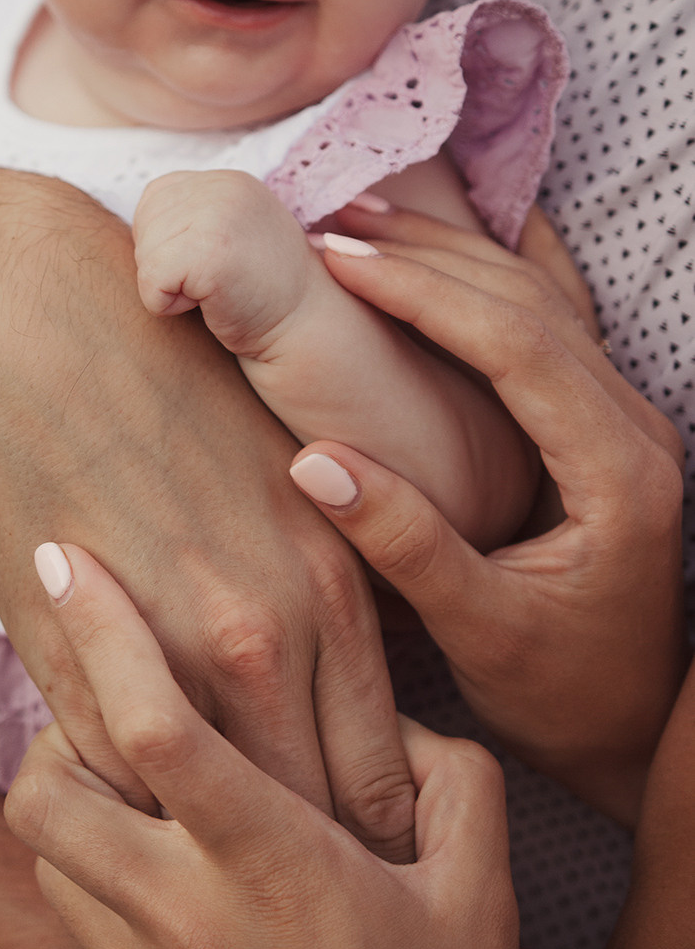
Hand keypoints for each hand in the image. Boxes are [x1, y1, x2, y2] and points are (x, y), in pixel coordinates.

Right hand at [0, 177, 416, 858]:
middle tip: (287, 876)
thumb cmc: (174, 403)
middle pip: (310, 821)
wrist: (46, 340)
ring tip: (205, 849)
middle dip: (304, 860)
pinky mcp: (66, 663)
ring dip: (204, 840)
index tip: (349, 849)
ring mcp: (159, 658)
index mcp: (333, 593)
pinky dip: (122, 800)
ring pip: (206, 820)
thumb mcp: (291, 494)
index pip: (384, 781)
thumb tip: (333, 722)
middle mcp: (264, 638)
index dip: (369, 833)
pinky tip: (124, 788)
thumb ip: (321, 612)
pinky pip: (109, 781)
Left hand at [6, 543, 522, 948]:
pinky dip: (81, 858)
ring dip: (68, 788)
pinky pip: (66, 911)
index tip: (66, 560)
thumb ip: (447, 779)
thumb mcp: (477, 892)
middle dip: (56, 716)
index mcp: (271, 864)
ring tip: (131, 771)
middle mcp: (187, 919)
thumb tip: (389, 719)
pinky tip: (148, 849)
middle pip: (50, 788)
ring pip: (45, 847)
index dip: (103, 632)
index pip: (159, 730)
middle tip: (110, 694)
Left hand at [134, 169, 313, 348]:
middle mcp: (224, 186)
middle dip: (164, 263)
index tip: (209, 265)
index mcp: (228, 180)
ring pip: (145, 253)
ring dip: (167, 286)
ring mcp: (220, 213)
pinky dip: (165, 304)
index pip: (155, 198)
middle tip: (213, 283)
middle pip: (144, 224)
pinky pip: (150, 280)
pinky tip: (206, 305)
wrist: (305, 333)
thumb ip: (192, 215)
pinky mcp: (211, 249)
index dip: (167, 243)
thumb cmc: (260, 296)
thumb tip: (140, 224)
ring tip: (213, 292)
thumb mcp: (231, 233)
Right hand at [289, 201, 686, 826]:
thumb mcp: (482, 633)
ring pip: (543, 299)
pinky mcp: (602, 424)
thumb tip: (313, 456)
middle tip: (330, 226)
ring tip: (365, 221)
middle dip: (427, 256)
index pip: (514, 345)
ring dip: (453, 253)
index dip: (421, 293)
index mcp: (616, 471)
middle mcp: (633, 428)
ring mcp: (624, 419)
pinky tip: (471, 230)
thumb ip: (406, 544)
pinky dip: (504, 267)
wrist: (634, 728)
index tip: (337, 261)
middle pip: (529, 303)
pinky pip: (556, 318)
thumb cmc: (563, 696)